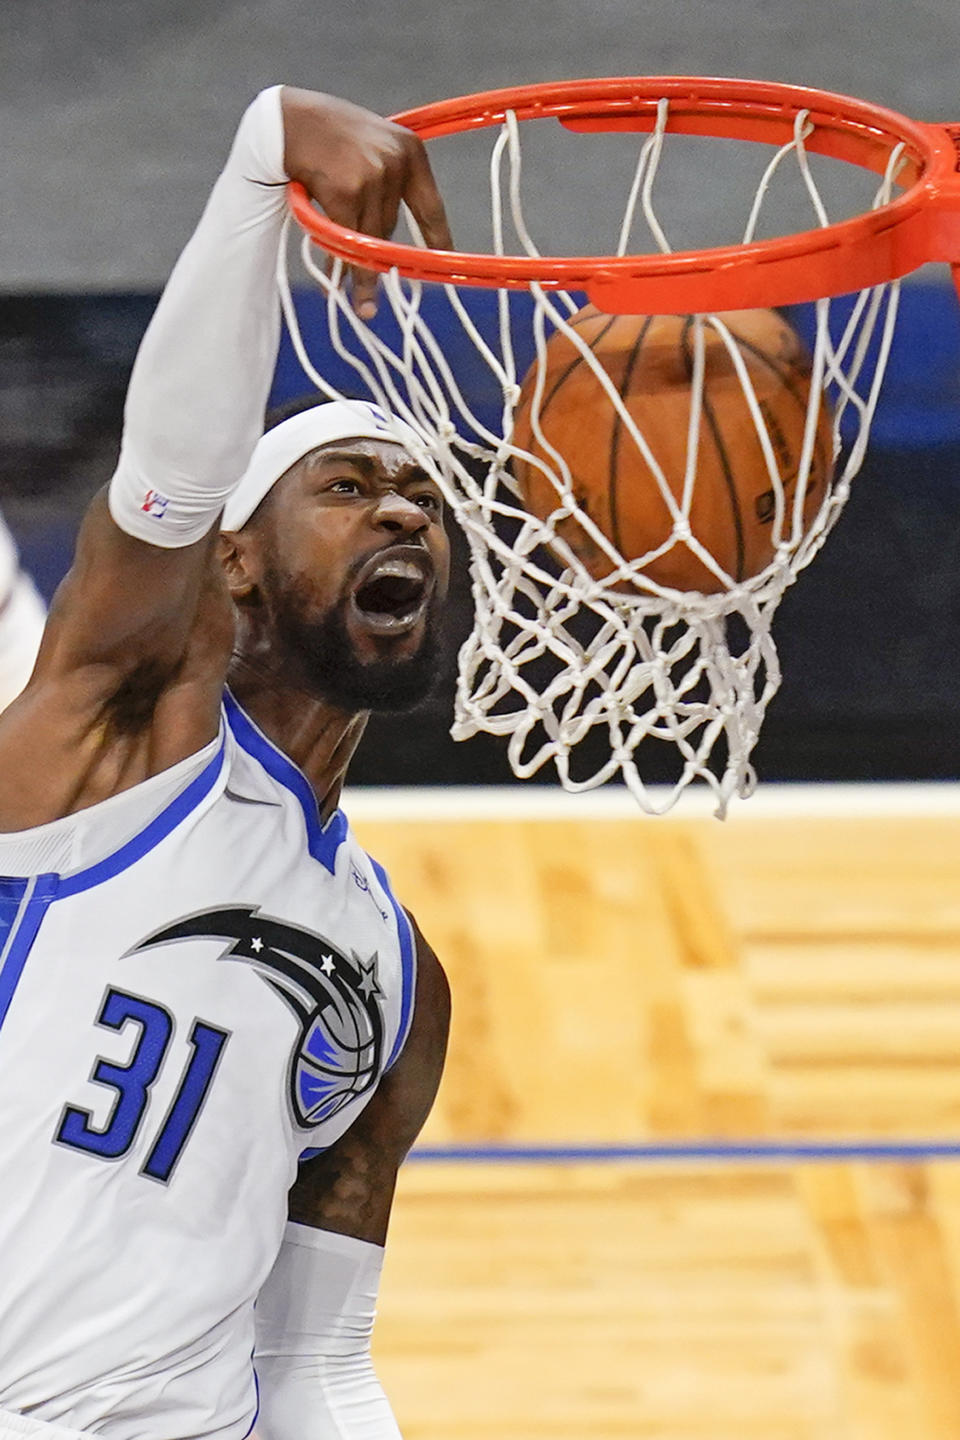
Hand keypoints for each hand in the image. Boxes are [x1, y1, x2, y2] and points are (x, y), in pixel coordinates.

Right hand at [280, 87, 451, 317]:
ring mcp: (372, 177)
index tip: (444, 264)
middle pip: (390, 227)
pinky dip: (338, 265)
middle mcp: (396, 163)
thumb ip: (386, 182)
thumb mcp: (371, 146)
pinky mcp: (347, 191)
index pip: (431, 208)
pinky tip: (334, 284)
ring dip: (359, 270)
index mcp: (410, 151)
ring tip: (362, 303)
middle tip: (369, 279)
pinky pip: (347, 241)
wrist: (285, 119)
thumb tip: (387, 240)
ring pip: (371, 240)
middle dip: (374, 251)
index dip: (438, 241)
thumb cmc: (326, 134)